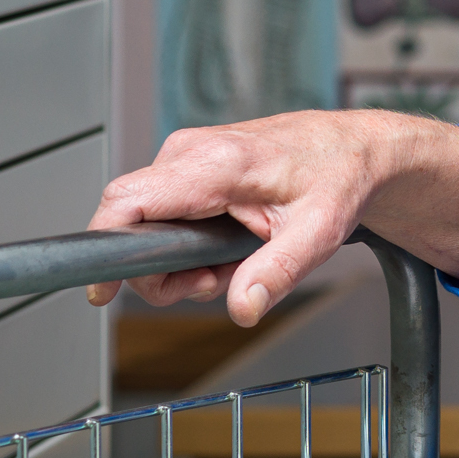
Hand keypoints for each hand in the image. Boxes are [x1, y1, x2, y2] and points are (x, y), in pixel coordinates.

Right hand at [84, 109, 458, 325]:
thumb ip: (276, 271)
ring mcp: (188, 155)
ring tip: (233, 262)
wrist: (357, 149)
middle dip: (164, 271)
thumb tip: (243, 307)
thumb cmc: (339, 176)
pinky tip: (228, 246)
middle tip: (213, 283)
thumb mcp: (318, 232)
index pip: (126, 201)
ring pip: (149, 223)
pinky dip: (190, 241)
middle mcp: (191, 151)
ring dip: (182, 260)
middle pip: (132, 223)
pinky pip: (166, 213)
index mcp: (215, 162)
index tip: (101, 289)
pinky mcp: (192, 165)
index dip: (102, 248)